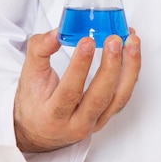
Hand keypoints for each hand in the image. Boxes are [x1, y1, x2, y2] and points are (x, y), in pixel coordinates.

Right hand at [14, 29, 140, 152]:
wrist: (39, 129)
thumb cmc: (34, 101)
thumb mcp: (28, 75)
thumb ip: (40, 50)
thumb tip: (59, 31)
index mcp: (53, 115)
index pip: (69, 92)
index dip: (80, 66)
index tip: (87, 41)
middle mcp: (76, 124)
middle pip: (99, 97)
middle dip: (110, 66)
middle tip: (114, 40)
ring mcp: (95, 122)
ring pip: (119, 97)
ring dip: (129, 67)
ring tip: (132, 42)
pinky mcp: (107, 117)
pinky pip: (124, 95)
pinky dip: (131, 72)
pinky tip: (132, 52)